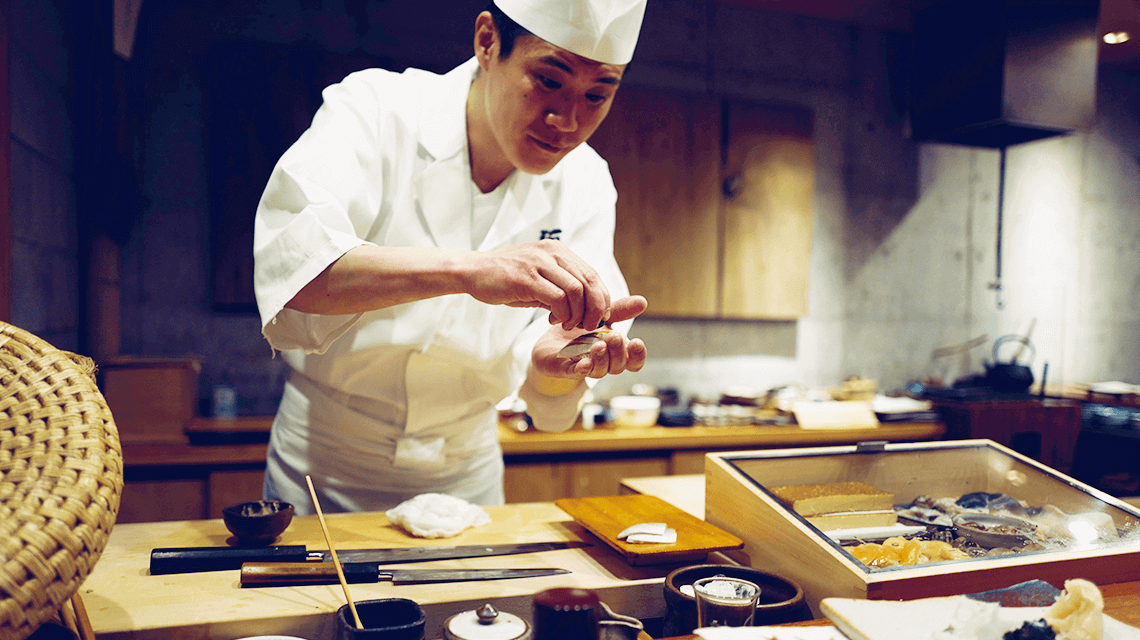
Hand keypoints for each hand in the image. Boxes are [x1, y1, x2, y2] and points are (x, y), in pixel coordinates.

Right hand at [453, 240, 610, 330]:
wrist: (473, 271)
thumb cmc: (506, 277)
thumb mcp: (538, 277)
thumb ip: (560, 287)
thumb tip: (583, 308)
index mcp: (558, 252)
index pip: (592, 274)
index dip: (601, 297)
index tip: (599, 316)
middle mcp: (552, 253)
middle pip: (589, 281)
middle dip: (595, 308)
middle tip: (590, 325)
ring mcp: (539, 264)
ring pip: (576, 290)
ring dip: (578, 313)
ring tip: (570, 325)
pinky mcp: (527, 278)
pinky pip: (557, 298)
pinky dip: (562, 314)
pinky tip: (553, 320)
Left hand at [532, 295, 647, 380]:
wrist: (551, 338)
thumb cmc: (581, 330)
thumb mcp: (601, 316)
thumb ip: (620, 310)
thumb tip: (643, 301)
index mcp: (615, 352)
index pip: (633, 361)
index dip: (638, 355)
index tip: (636, 341)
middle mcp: (604, 363)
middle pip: (618, 366)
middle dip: (618, 352)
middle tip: (614, 337)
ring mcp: (586, 368)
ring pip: (600, 371)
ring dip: (602, 359)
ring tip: (599, 345)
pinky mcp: (566, 370)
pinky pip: (575, 373)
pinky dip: (581, 370)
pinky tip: (585, 362)